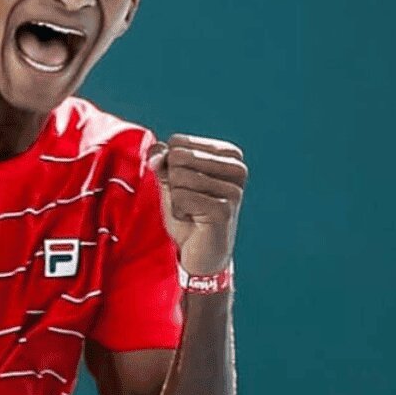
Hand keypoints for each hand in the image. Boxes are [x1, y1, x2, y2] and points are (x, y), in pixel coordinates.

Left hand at [148, 134, 247, 274]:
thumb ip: (162, 159)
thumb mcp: (171, 179)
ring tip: (192, 211)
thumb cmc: (188, 212)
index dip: (170, 165)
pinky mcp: (224, 210)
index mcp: (229, 154)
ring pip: (178, 176)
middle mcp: (237, 167)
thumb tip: (157, 155)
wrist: (201, 253)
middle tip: (188, 201)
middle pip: (178, 156)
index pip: (178, 141)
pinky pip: (180, 197)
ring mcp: (233, 190)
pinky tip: (194, 220)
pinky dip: (178, 211)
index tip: (186, 185)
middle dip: (172, 181)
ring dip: (176, 199)